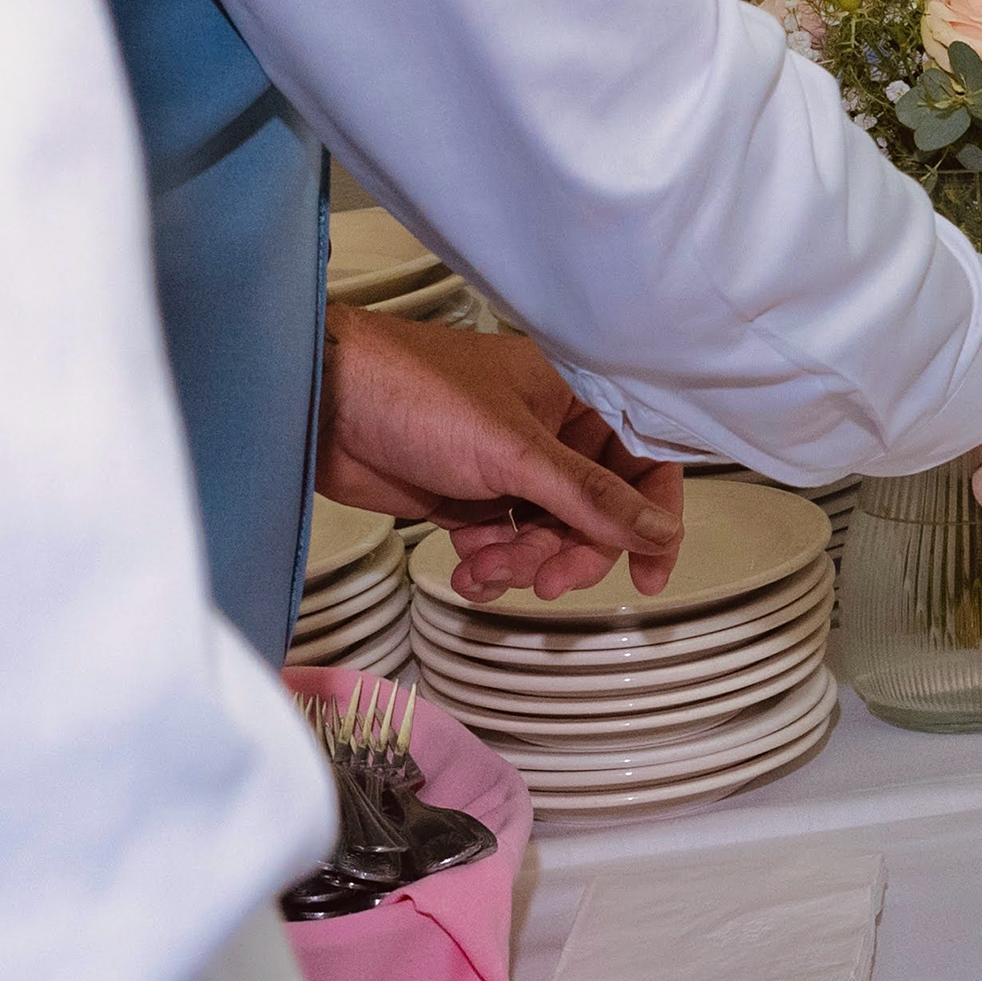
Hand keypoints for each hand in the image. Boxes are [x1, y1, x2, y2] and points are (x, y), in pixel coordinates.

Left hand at [317, 308, 685, 602]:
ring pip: (548, 535)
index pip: (642, 461)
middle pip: (595, 512)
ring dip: (523, 562)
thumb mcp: (516, 453)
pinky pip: (504, 545)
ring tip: (484, 568)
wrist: (320, 408)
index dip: (654, 517)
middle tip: (544, 582)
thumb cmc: (421, 398)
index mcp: (578, 399)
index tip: (649, 574)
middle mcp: (552, 434)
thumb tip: (661, 532)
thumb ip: (591, 498)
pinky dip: (491, 564)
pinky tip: (467, 568)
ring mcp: (509, 469)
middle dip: (572, 552)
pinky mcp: (469, 499)